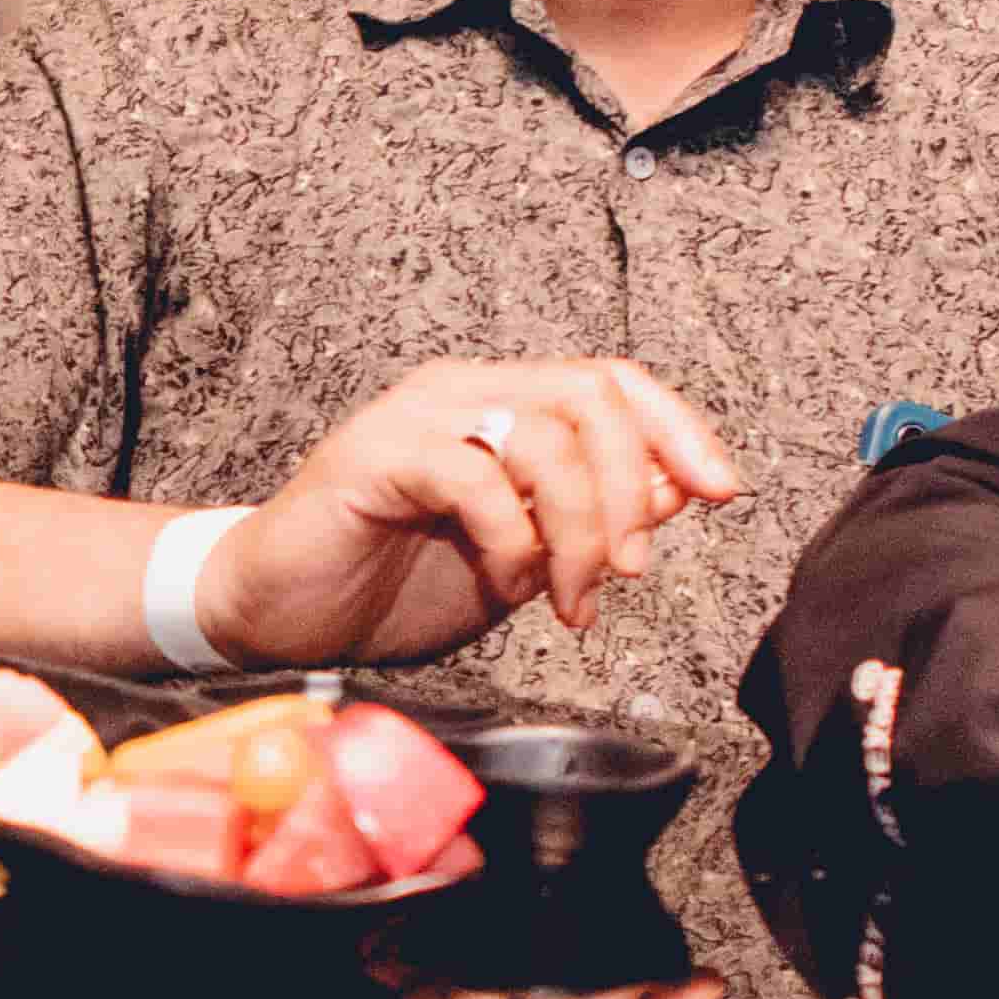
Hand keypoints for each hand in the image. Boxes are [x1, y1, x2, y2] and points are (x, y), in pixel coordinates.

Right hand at [197, 358, 749, 666]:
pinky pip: (474, 475)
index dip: (678, 427)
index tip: (722, 490)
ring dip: (580, 528)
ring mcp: (416, 417)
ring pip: (543, 432)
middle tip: (628, 571)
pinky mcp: (374, 455)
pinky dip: (513, 536)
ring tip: (569, 598)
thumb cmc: (385, 586)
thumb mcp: (520, 561)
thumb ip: (587, 521)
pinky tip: (508, 581)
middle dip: (630, 489)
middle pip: (590, 395)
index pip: (612, 382)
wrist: (276, 616)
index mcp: (500, 407)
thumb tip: (675, 489)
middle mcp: (462, 393)